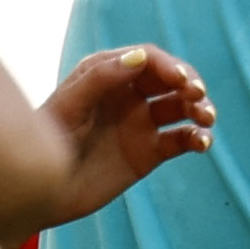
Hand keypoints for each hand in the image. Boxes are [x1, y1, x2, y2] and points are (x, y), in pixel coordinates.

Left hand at [36, 45, 214, 230]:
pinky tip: (203, 142)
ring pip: (181, 108)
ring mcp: (141, 123)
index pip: (147, 59)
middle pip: (171, 80)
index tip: (180, 79)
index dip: (168, 65)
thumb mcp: (68, 106)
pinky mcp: (150, 152)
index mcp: (107, 75)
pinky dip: (198, 138)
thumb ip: (101, 78)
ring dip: (200, 108)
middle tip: (197, 95)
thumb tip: (141, 56)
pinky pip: (181, 139)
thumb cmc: (47, 143)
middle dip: (189, 84)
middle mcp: (128, 95)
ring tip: (207, 119)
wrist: (42, 192)